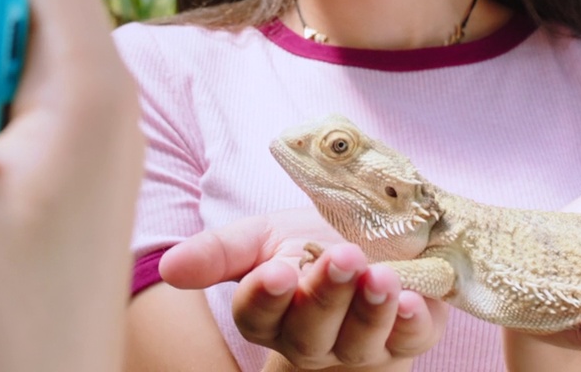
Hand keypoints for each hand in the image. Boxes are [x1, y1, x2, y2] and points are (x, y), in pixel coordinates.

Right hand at [162, 209, 449, 368]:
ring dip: (370, 309)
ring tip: (380, 276)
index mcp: (271, 313)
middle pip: (310, 330)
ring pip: (359, 339)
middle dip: (326, 295)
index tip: (276, 269)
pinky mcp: (408, 337)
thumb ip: (218, 252)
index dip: (265, 296)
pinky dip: (411, 321)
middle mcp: (312, 338)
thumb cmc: (310, 244)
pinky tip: (412, 299)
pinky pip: (409, 339)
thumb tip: (168, 267)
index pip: (257, 316)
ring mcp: (362, 343)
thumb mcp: (262, 238)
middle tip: (343, 258)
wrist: (375, 251)